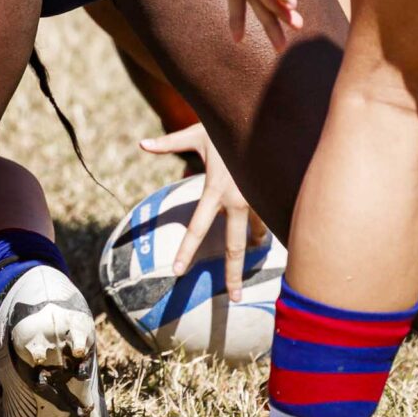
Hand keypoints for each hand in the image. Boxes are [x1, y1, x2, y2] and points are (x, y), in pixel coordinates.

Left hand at [142, 121, 270, 298]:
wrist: (268, 116)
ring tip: (258, 251)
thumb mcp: (195, 134)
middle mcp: (239, 200)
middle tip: (232, 300)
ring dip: (257, 243)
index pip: (198, 228)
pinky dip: (271, 229)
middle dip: (234, 275)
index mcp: (216, 190)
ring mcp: (259, 200)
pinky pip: (270, 219)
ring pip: (257, 232)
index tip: (177, 272)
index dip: (186, 251)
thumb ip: (168, 143)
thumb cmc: (227, 126)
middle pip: (236, 247)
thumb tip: (140, 144)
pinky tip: (277, 238)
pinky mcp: (273, 196)